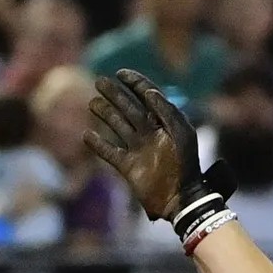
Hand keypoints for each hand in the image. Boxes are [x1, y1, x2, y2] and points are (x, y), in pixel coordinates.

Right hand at [86, 69, 227, 222]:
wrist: (179, 199)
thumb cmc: (185, 165)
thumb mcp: (181, 134)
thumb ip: (166, 110)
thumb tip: (149, 91)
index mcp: (164, 123)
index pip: (147, 96)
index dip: (135, 82)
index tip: (121, 73)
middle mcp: (149, 133)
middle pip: (128, 107)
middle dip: (115, 93)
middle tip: (99, 81)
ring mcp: (137, 149)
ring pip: (117, 125)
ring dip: (105, 113)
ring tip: (92, 103)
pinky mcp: (127, 166)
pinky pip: (109, 151)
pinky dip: (97, 144)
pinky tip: (86, 135)